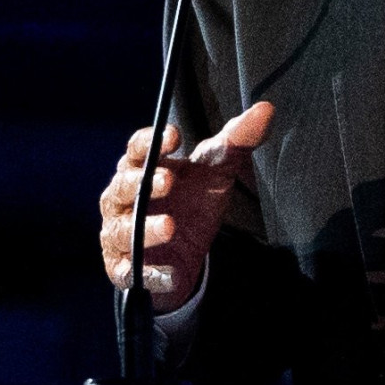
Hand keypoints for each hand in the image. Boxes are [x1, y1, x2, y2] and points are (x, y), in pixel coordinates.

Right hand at [96, 100, 274, 311]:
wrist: (188, 253)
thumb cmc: (192, 203)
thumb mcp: (217, 173)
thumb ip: (236, 142)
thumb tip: (265, 111)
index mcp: (142, 168)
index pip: (138, 149)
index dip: (151, 141)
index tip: (175, 136)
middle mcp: (122, 199)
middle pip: (123, 186)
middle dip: (143, 183)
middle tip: (169, 180)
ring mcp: (119, 234)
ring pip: (123, 230)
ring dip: (146, 229)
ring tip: (170, 226)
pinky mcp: (124, 269)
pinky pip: (129, 271)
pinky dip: (147, 274)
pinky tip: (167, 274)